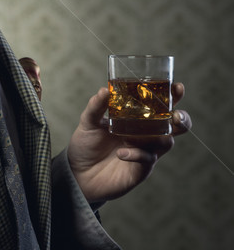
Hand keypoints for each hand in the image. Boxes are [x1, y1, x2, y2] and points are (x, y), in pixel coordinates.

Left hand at [67, 83, 190, 203]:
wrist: (79, 173)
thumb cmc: (87, 143)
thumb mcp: (89, 121)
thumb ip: (97, 106)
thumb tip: (105, 90)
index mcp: (138, 117)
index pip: (160, 104)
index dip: (172, 96)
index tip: (178, 87)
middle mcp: (147, 133)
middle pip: (175, 124)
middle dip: (182, 118)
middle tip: (176, 114)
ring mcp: (146, 151)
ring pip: (167, 142)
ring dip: (160, 136)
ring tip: (140, 133)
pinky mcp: (141, 169)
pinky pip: (147, 159)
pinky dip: (136, 153)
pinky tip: (121, 152)